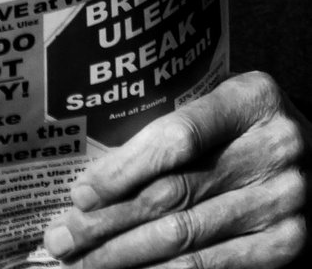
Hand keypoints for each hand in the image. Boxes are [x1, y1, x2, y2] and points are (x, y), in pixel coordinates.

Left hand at [43, 72, 307, 267]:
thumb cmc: (239, 121)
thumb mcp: (212, 102)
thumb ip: (168, 125)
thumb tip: (91, 178)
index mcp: (252, 97)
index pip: (177, 138)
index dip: (124, 169)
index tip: (80, 192)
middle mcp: (275, 148)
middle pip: (173, 193)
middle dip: (108, 220)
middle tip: (62, 237)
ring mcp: (284, 200)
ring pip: (185, 236)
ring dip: (123, 254)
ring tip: (81, 261)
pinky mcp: (287, 243)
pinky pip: (213, 265)